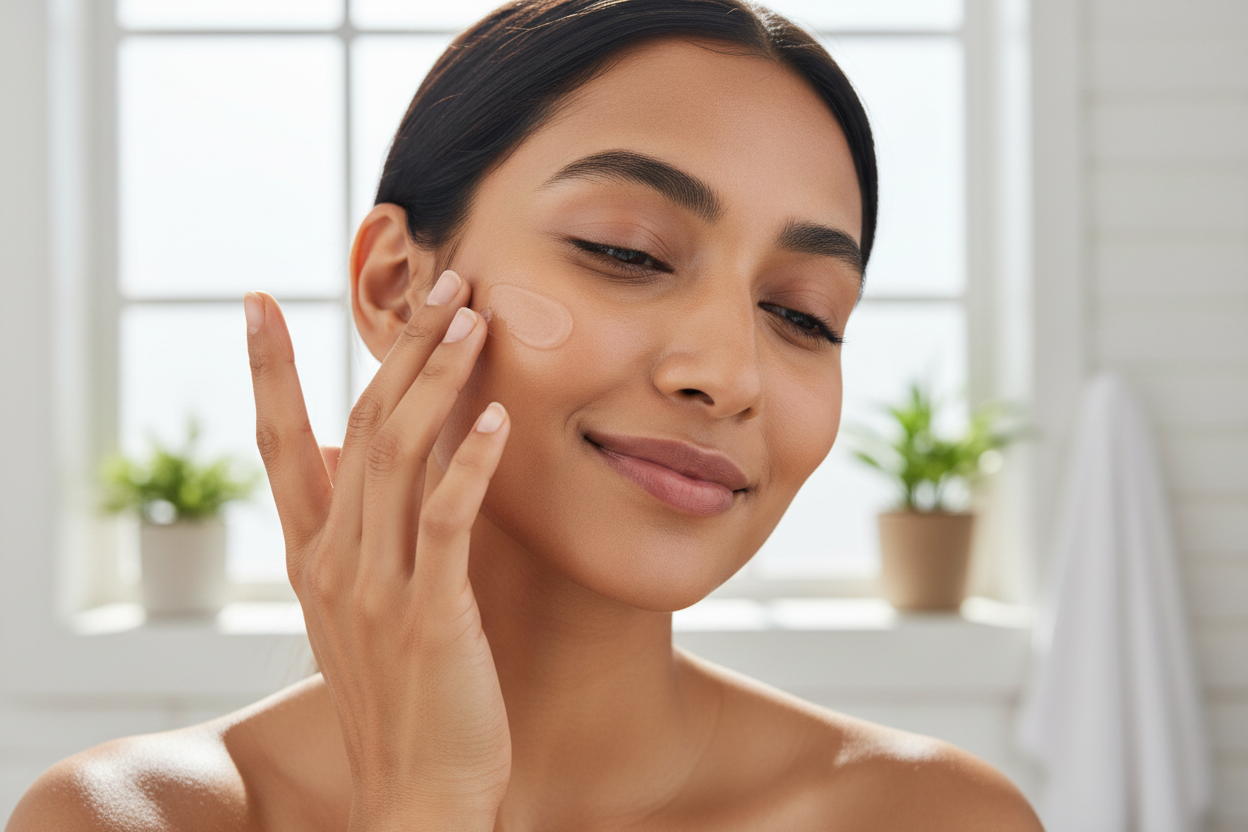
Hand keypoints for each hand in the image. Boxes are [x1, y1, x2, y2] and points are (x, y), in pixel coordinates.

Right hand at [244, 273, 510, 831]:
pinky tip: (496, 418)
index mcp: (312, 557)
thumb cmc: (401, 698)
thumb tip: (360, 468)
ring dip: (438, 380)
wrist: (416, 794)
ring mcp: (376, 589)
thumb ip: (355, 538)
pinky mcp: (430, 615)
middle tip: (439, 282)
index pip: (280, 443)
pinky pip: (447, 521)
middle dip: (399, 348)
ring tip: (474, 318)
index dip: (270, 370)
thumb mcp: (359, 612)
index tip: (258, 302)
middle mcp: (333, 562)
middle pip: (359, 426)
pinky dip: (470, 464)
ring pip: (400, 456)